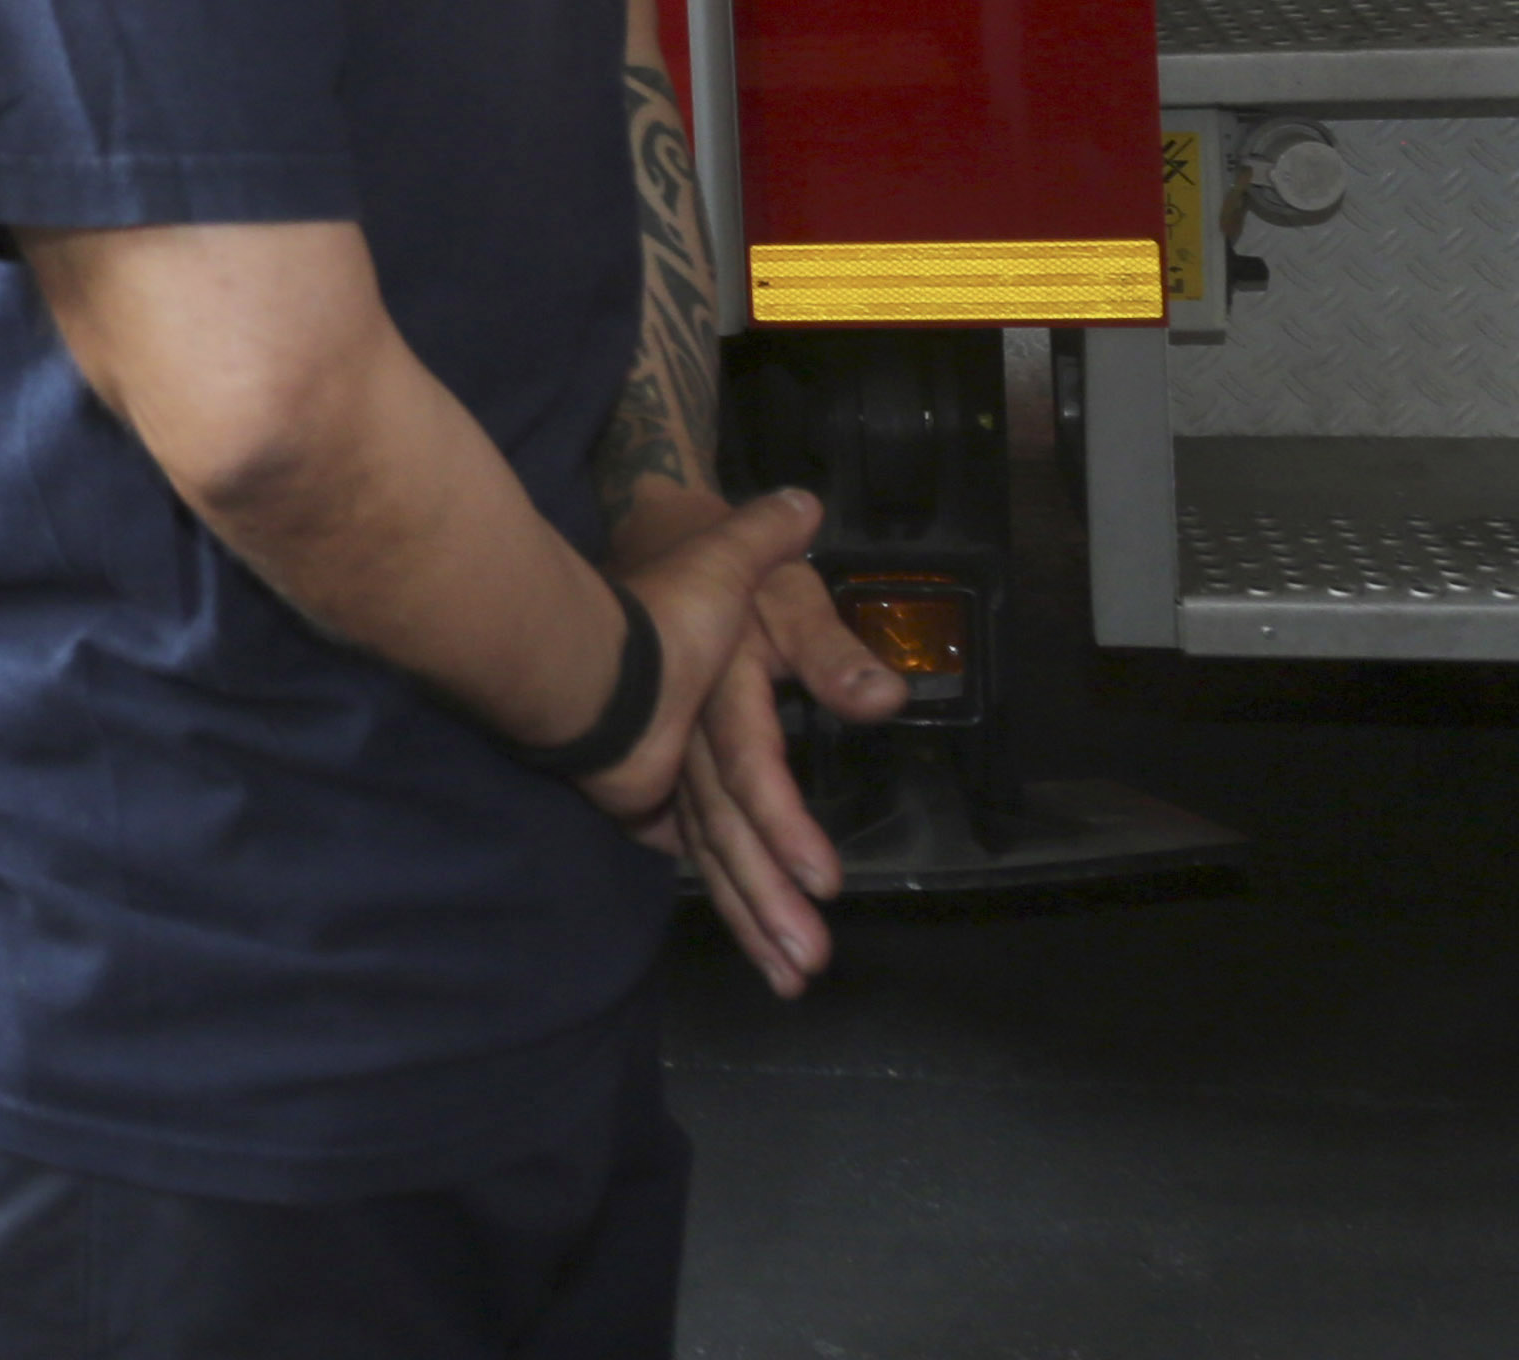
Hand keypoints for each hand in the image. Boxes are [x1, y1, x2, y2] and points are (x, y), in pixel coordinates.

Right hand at [607, 480, 907, 994]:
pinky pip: (681, 836)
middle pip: (719, 831)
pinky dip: (714, 884)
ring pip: (699, 846)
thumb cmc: (711, 559)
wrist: (631, 543)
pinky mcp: (651, 766)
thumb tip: (887, 697)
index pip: (749, 768)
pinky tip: (742, 927)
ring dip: (744, 912)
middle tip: (806, 969)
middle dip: (763, 903)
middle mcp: (683, 736)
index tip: (823, 885)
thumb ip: (830, 646)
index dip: (782, 825)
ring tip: (785, 976)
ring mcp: (658, 755)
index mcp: (719, 691)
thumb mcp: (783, 589)